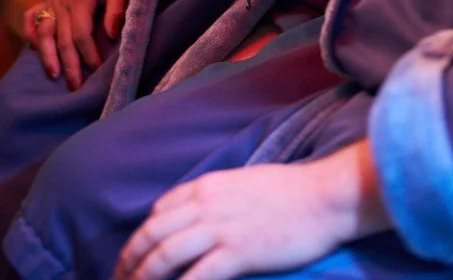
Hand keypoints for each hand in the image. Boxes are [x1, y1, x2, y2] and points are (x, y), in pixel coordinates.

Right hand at [23, 0, 125, 90]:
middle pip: (62, 40)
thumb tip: (113, 35)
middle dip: (68, 65)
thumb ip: (116, 8)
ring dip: (47, 55)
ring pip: (43, 33)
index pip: (81, 35)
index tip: (96, 70)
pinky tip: (35, 48)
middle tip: (75, 87)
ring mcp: (52, 1)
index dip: (88, 55)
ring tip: (53, 74)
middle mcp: (61, 3)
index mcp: (80, 0)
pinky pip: (32, 18)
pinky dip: (31, 34)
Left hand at [114, 143, 389, 279]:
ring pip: (164, 256)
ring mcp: (220, 228)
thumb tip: (188, 214)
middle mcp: (206, 204)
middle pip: (152, 235)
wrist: (322, 197)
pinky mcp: (237, 252)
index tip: (132, 261)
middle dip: (130, 262)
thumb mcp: (243, 182)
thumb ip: (213, 197)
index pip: (158, 212)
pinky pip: (196, 277)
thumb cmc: (289, 192)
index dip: (139, 239)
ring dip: (143, 278)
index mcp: (207, 186)